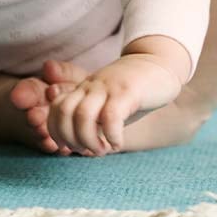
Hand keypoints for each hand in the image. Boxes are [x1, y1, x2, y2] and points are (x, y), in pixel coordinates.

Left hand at [45, 54, 182, 155]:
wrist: (160, 65)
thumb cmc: (133, 93)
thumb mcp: (108, 104)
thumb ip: (91, 119)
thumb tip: (76, 145)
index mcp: (83, 89)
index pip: (55, 108)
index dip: (56, 132)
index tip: (69, 147)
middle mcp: (91, 86)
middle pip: (63, 112)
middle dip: (70, 139)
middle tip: (86, 151)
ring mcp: (108, 87)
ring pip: (82, 115)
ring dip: (88, 140)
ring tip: (102, 150)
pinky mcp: (128, 91)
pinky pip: (110, 116)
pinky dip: (110, 136)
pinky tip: (117, 143)